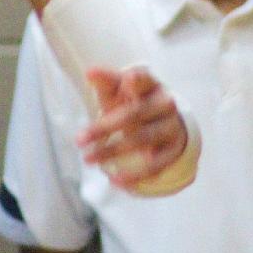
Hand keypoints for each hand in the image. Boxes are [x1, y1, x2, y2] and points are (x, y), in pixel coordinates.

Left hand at [76, 66, 186, 188]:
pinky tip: (114, 180)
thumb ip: (106, 81)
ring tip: (88, 159)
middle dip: (104, 127)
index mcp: (151, 85)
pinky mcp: (174, 151)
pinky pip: (155, 166)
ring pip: (142, 140)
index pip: (145, 79)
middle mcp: (165, 104)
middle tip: (78, 140)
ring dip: (112, 151)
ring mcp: (171, 127)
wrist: (163, 122)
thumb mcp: (119, 91)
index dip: (137, 80)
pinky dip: (135, 175)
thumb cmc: (132, 102)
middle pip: (135, 114)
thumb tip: (89, 72)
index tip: (128, 78)